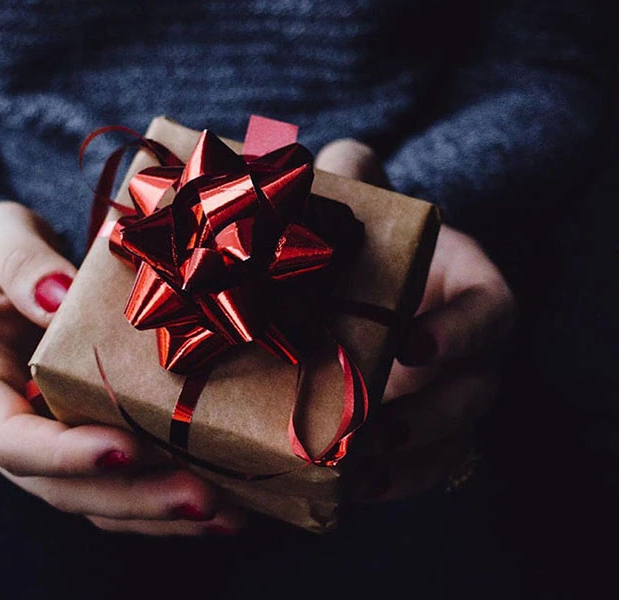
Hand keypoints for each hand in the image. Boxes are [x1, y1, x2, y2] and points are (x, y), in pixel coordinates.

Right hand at [0, 201, 239, 534]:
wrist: (3, 278)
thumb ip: (22, 264)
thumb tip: (58, 296)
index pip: (8, 438)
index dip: (64, 454)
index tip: (127, 448)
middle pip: (60, 487)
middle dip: (133, 496)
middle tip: (201, 498)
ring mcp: (40, 447)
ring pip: (93, 501)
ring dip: (157, 513)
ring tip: (223, 514)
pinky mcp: (78, 447)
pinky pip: (115, 488)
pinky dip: (160, 501)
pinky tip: (216, 506)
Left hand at [315, 140, 514, 501]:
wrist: (372, 293)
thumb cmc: (376, 248)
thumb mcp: (369, 210)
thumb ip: (354, 180)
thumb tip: (326, 158)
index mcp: (473, 291)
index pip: (490, 313)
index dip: (459, 333)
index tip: (412, 345)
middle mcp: (474, 353)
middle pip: (474, 392)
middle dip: (425, 415)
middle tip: (369, 427)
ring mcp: (454, 399)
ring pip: (453, 443)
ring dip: (406, 464)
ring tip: (354, 473)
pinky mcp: (426, 435)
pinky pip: (423, 470)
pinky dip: (391, 484)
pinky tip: (346, 492)